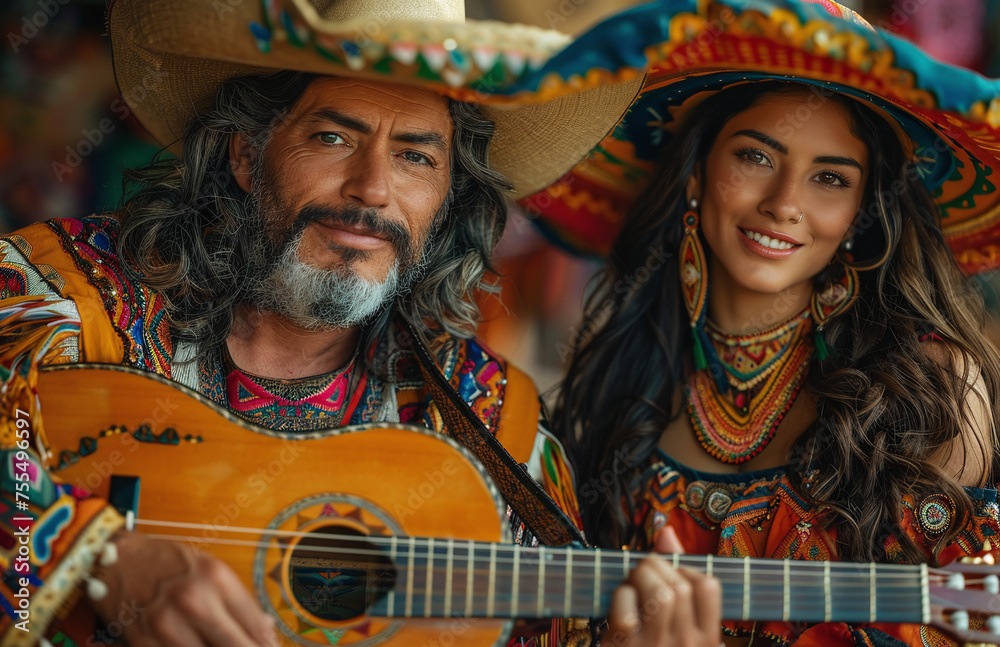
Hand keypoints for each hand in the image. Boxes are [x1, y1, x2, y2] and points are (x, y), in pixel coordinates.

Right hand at [88, 531, 277, 646]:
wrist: (114, 558)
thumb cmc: (167, 562)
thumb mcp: (210, 569)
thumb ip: (237, 601)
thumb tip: (266, 632)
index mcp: (216, 579)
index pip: (256, 626)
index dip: (267, 645)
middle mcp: (194, 602)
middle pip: (236, 646)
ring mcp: (167, 626)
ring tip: (226, 646)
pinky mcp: (144, 643)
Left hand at [604, 526, 721, 646]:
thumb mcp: (677, 628)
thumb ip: (677, 579)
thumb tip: (666, 531)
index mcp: (707, 641)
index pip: (710, 587)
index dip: (686, 568)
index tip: (670, 574)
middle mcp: (688, 645)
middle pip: (680, 585)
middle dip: (655, 567)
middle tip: (641, 574)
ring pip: (659, 592)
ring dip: (639, 577)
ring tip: (631, 584)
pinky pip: (627, 608)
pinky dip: (619, 598)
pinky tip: (618, 607)